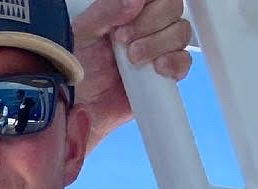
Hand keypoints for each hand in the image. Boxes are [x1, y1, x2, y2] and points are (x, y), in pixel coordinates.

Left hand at [74, 0, 193, 144]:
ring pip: (180, 32)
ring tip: (132, 58)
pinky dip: (173, 63)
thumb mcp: (83, 34)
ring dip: (158, 43)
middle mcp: (146, 26)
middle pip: (173, 7)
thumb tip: (134, 1)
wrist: (75, 108)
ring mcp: (156, 49)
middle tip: (123, 40)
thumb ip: (106, 11)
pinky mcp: (162, 74)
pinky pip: (183, 62)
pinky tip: (155, 68)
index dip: (152, 1)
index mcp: (128, 10)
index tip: (131, 12)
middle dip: (151, 22)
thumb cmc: (74, 71)